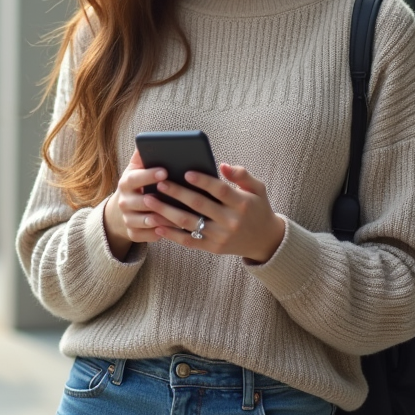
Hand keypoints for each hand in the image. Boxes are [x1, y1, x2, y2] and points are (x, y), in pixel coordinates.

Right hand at [103, 149, 183, 260]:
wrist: (125, 207)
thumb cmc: (139, 183)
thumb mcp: (138, 168)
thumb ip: (144, 155)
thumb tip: (150, 138)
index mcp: (126, 182)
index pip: (135, 178)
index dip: (149, 175)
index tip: (165, 171)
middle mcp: (124, 200)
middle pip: (141, 202)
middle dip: (160, 201)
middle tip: (179, 199)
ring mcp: (127, 218)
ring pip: (147, 221)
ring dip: (165, 219)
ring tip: (183, 216)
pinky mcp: (132, 233)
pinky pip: (146, 236)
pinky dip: (160, 234)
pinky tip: (174, 230)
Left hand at [144, 163, 285, 262]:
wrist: (265, 241)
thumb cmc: (258, 208)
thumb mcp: (258, 189)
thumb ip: (242, 175)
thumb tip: (222, 165)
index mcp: (242, 203)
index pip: (219, 190)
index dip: (203, 181)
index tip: (185, 172)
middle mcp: (230, 221)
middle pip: (199, 205)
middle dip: (177, 193)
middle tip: (159, 183)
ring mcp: (220, 237)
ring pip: (189, 223)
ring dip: (167, 212)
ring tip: (149, 201)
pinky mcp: (213, 248)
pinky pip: (189, 241)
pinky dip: (171, 235)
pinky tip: (157, 226)